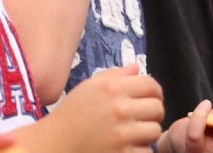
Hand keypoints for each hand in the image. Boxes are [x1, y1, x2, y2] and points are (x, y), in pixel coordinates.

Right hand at [44, 64, 163, 151]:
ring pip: (155, 131)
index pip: (151, 85)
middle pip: (158, 108)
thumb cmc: (71, 114)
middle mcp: (119, 109)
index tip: (148, 98)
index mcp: (112, 88)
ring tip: (133, 133)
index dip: (154, 91)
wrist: (54, 143)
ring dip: (146, 133)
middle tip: (140, 117)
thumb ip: (115, 75)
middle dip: (152, 113)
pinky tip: (127, 147)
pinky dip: (140, 151)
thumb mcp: (89, 87)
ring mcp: (122, 134)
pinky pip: (147, 151)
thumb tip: (137, 69)